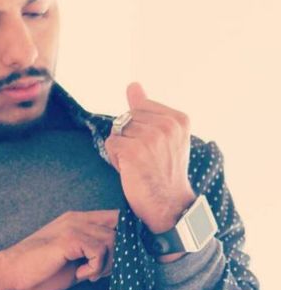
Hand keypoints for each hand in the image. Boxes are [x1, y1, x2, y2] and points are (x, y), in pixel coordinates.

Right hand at [0, 208, 119, 289]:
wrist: (10, 272)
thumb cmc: (39, 271)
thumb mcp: (74, 261)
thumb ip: (94, 255)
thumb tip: (120, 260)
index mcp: (78, 220)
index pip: (115, 217)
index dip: (125, 237)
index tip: (115, 260)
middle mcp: (78, 218)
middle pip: (119, 231)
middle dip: (116, 257)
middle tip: (97, 273)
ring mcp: (73, 226)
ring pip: (112, 241)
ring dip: (105, 264)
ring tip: (87, 274)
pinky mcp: (69, 239)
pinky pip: (99, 251)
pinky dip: (94, 268)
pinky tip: (80, 275)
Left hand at [104, 82, 196, 233]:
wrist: (168, 205)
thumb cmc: (164, 173)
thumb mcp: (164, 137)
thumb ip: (147, 110)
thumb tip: (133, 85)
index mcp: (179, 119)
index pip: (140, 107)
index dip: (139, 128)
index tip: (154, 148)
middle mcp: (166, 125)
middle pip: (127, 118)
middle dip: (128, 138)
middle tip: (144, 159)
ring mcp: (150, 137)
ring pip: (117, 131)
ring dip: (121, 149)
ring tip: (138, 165)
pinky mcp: (134, 151)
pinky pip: (110, 144)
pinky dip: (115, 158)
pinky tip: (130, 170)